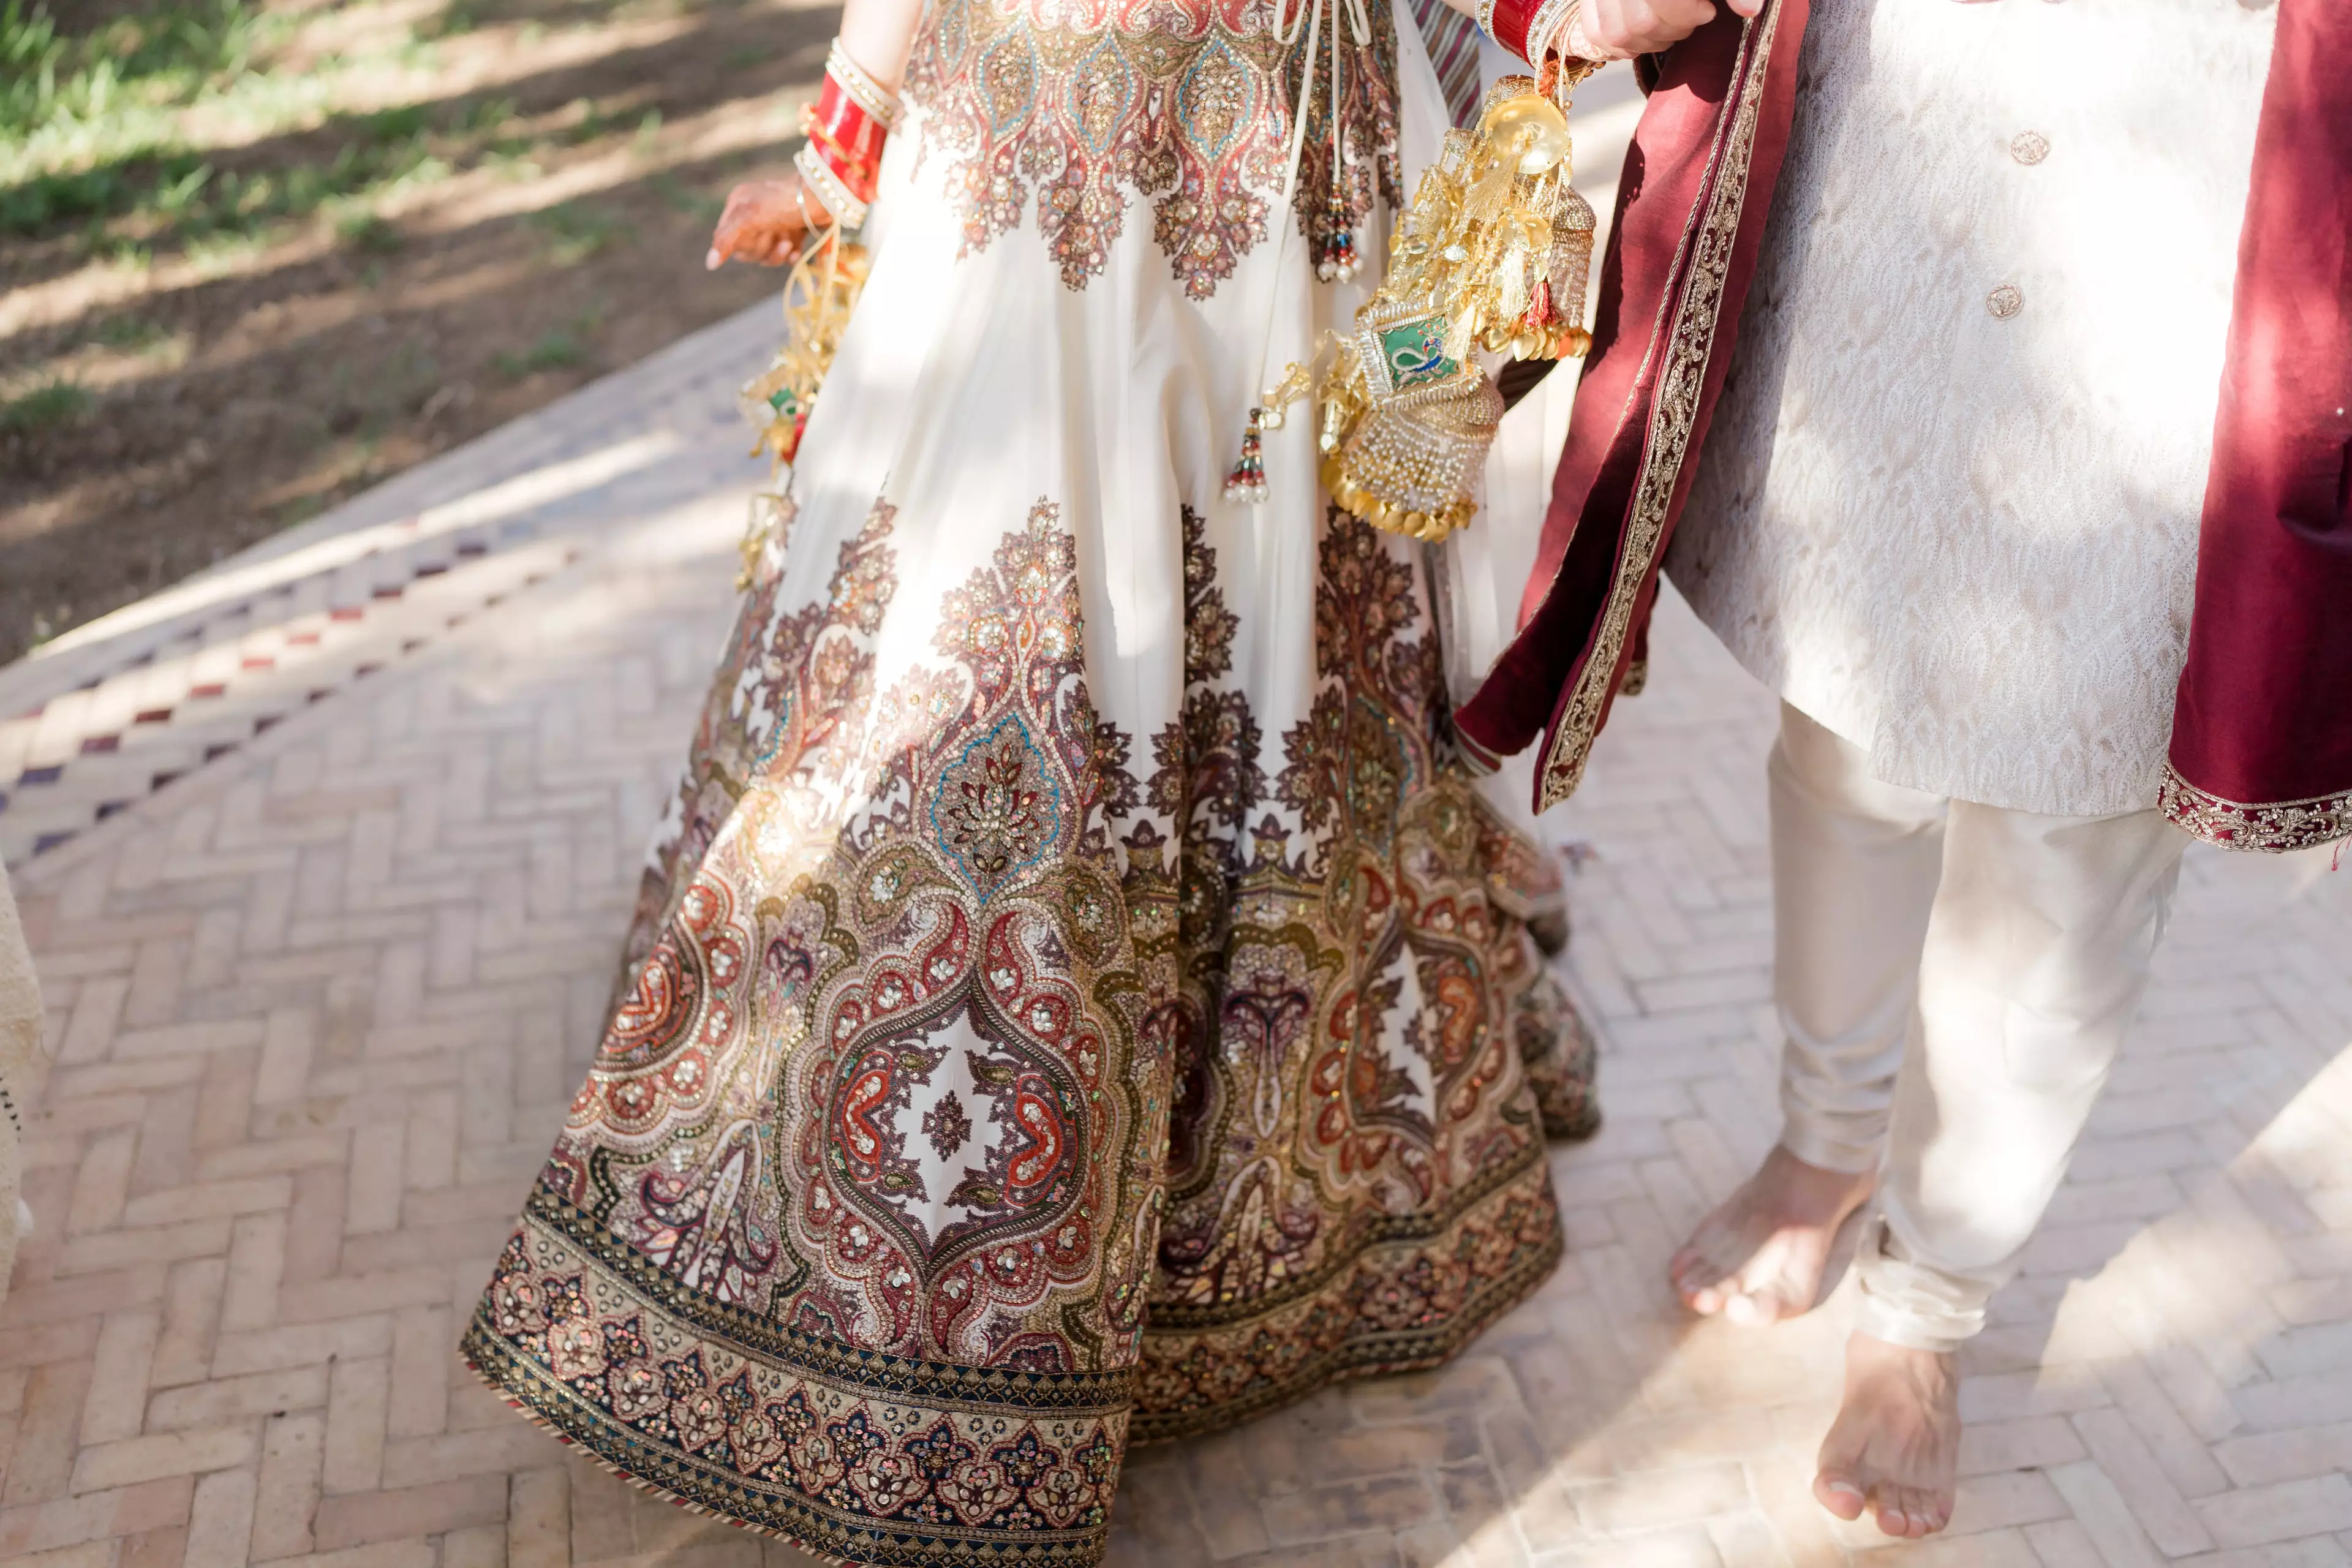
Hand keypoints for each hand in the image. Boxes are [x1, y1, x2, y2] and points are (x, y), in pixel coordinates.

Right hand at [705, 174, 826, 269]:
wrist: (823, 197)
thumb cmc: (782, 202)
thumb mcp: (749, 216)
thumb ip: (727, 239)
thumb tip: (710, 265)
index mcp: (738, 205)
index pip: (726, 238)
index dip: (740, 243)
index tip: (753, 235)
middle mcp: (753, 214)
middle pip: (745, 250)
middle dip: (761, 248)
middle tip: (774, 235)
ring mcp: (773, 225)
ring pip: (764, 255)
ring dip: (776, 253)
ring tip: (788, 242)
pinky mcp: (792, 234)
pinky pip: (783, 256)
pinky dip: (789, 255)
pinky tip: (797, 250)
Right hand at [1571, 0, 1760, 59]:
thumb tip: (1749, 10)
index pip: (1665, 2)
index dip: (1688, 14)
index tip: (1707, 9)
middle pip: (1640, 22)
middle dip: (1673, 28)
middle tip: (1691, 17)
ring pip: (1618, 33)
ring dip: (1650, 40)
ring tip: (1670, 24)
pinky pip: (1597, 33)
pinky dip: (1621, 44)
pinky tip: (1645, 36)